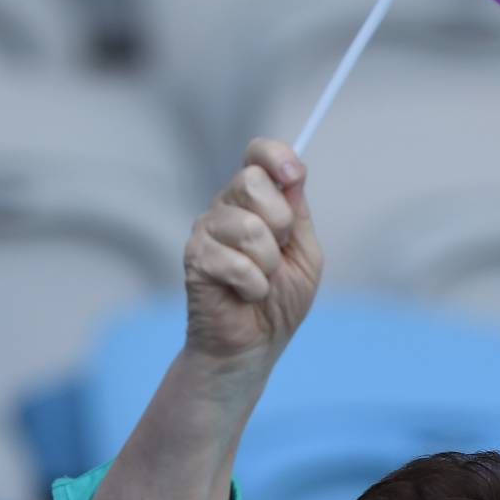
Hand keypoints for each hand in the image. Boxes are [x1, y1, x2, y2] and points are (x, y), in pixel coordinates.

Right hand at [183, 138, 322, 364]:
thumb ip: (298, 214)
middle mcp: (226, 207)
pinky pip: (235, 262)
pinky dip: (253, 286)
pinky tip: (245, 294)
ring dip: (268, 264)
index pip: (257, 153)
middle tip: (276, 252)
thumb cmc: (279, 302)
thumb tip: (293, 174)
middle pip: (252, 181)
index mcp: (255, 201)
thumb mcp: (304, 254)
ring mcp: (206, 231)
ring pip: (248, 226)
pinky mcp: (195, 258)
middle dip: (279, 223)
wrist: (253, 346)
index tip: (294, 176)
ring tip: (260, 281)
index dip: (276, 156)